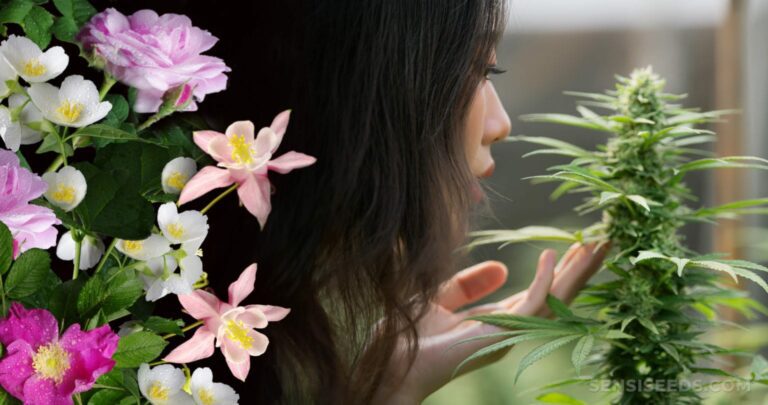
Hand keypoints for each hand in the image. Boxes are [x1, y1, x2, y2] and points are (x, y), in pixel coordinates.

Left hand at [371, 242, 608, 404]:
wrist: (393, 362)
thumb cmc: (411, 334)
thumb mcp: (441, 298)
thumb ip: (469, 284)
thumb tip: (503, 267)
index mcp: (498, 321)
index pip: (539, 293)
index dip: (559, 270)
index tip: (577, 247)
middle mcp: (510, 328)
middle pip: (555, 296)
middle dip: (580, 269)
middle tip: (603, 241)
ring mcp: (507, 332)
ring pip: (554, 300)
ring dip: (577, 273)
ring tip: (598, 246)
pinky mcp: (499, 333)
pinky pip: (532, 303)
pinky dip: (545, 280)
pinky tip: (553, 256)